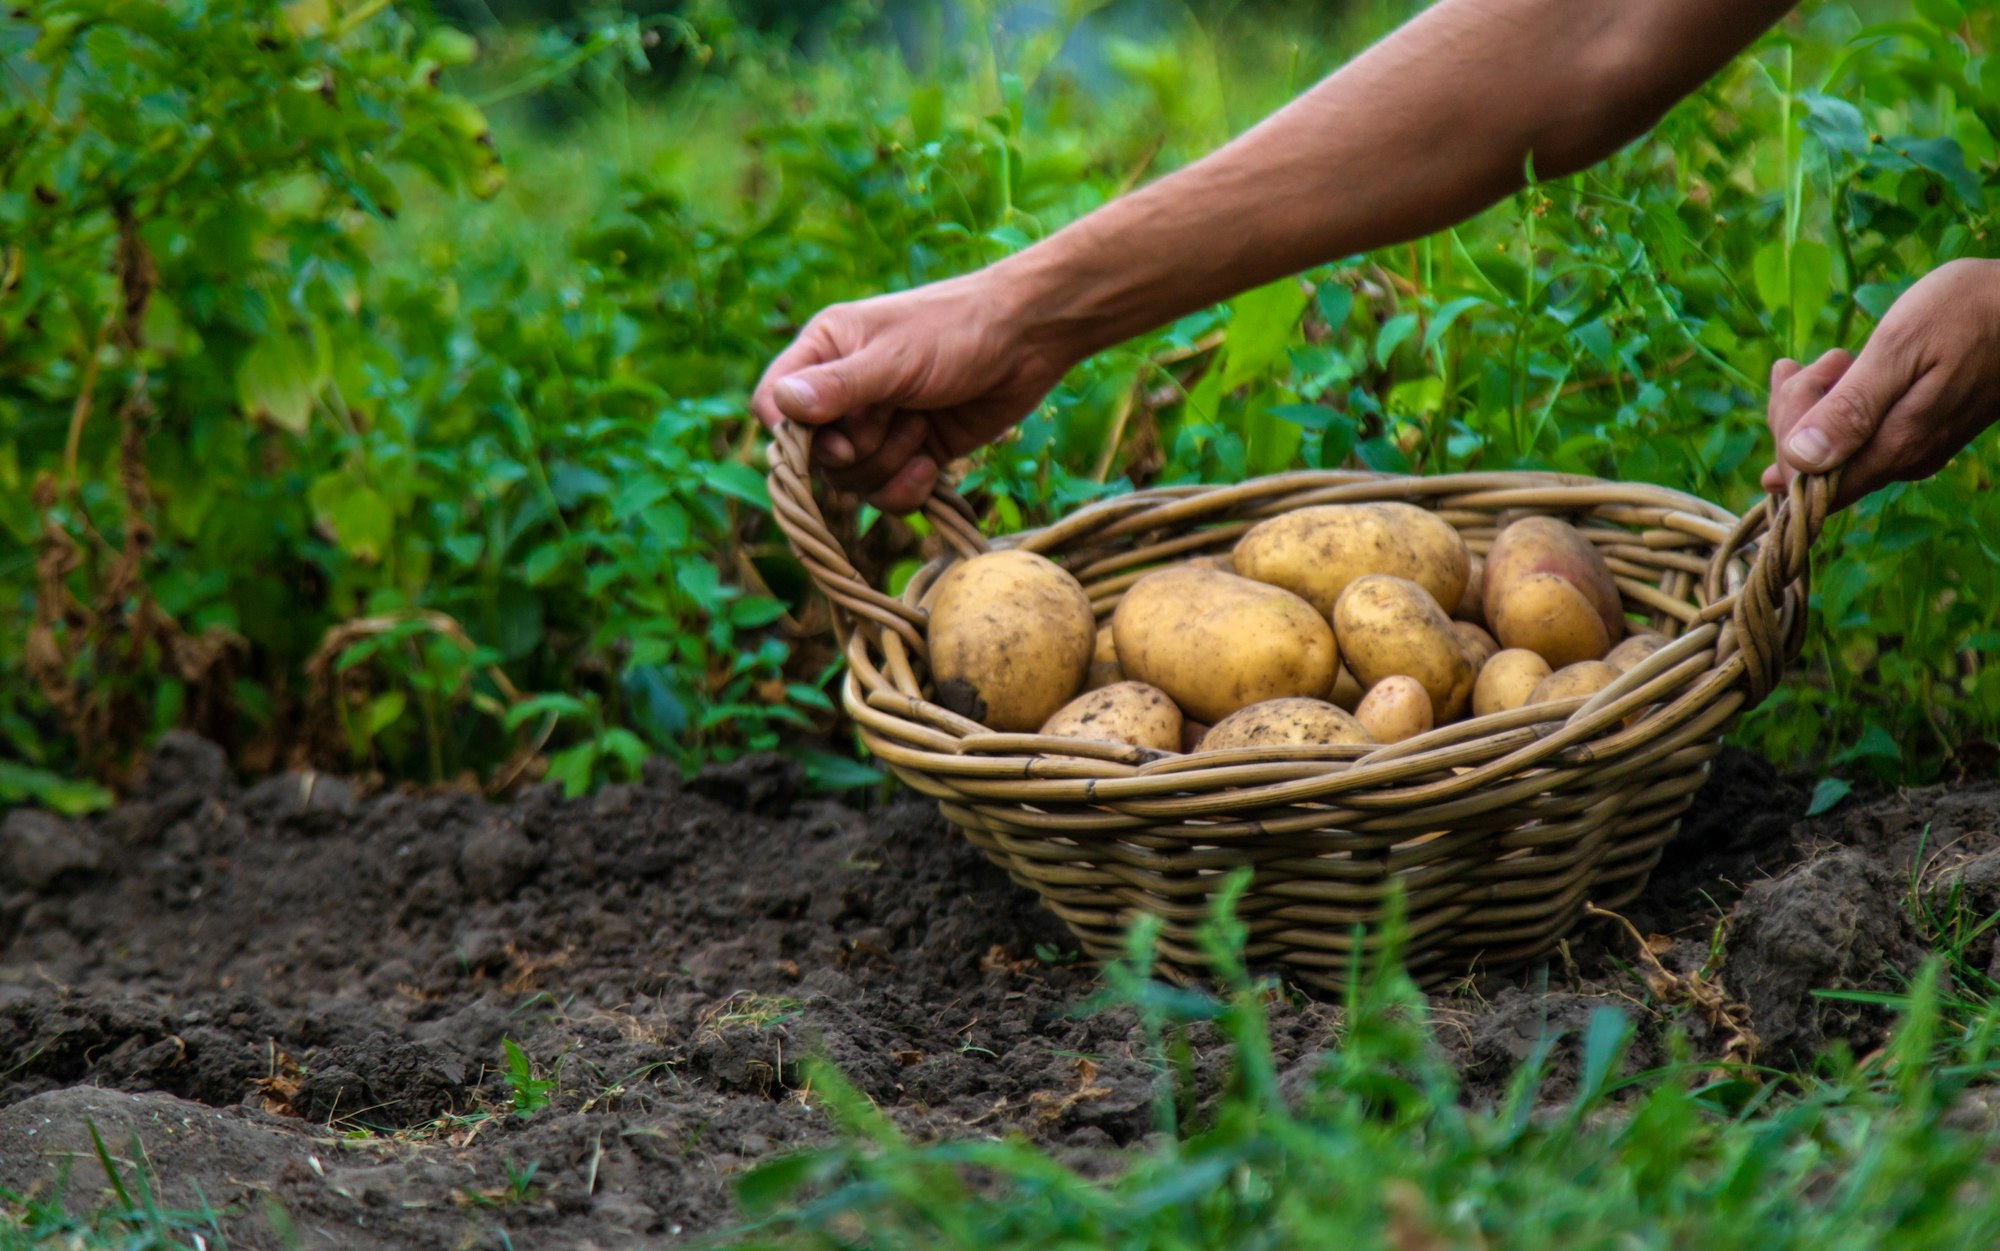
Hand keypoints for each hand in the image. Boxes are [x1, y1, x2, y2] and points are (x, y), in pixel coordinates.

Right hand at [750, 269, 1074, 513]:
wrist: (1030, 341)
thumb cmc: (958, 330)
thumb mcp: (895, 357)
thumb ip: (838, 387)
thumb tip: (780, 408)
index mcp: (825, 352)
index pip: (773, 405)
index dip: (794, 436)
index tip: (835, 439)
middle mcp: (844, 391)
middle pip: (815, 456)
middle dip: (858, 450)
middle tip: (898, 416)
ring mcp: (879, 425)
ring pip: (852, 481)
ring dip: (889, 464)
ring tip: (922, 425)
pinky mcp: (912, 453)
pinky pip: (887, 495)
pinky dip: (908, 488)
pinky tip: (932, 463)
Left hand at [1764, 258, 1999, 509]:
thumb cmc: (1971, 312)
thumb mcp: (1901, 348)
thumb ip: (1851, 409)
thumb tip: (1799, 461)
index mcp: (1894, 449)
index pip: (1806, 480)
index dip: (1784, 436)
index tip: (1795, 375)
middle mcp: (1901, 462)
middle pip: (1816, 466)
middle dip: (1795, 412)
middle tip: (1810, 360)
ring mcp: (1912, 449)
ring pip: (1836, 448)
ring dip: (1815, 401)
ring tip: (1834, 357)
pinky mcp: (1919, 433)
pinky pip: (1861, 433)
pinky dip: (1839, 401)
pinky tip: (1842, 365)